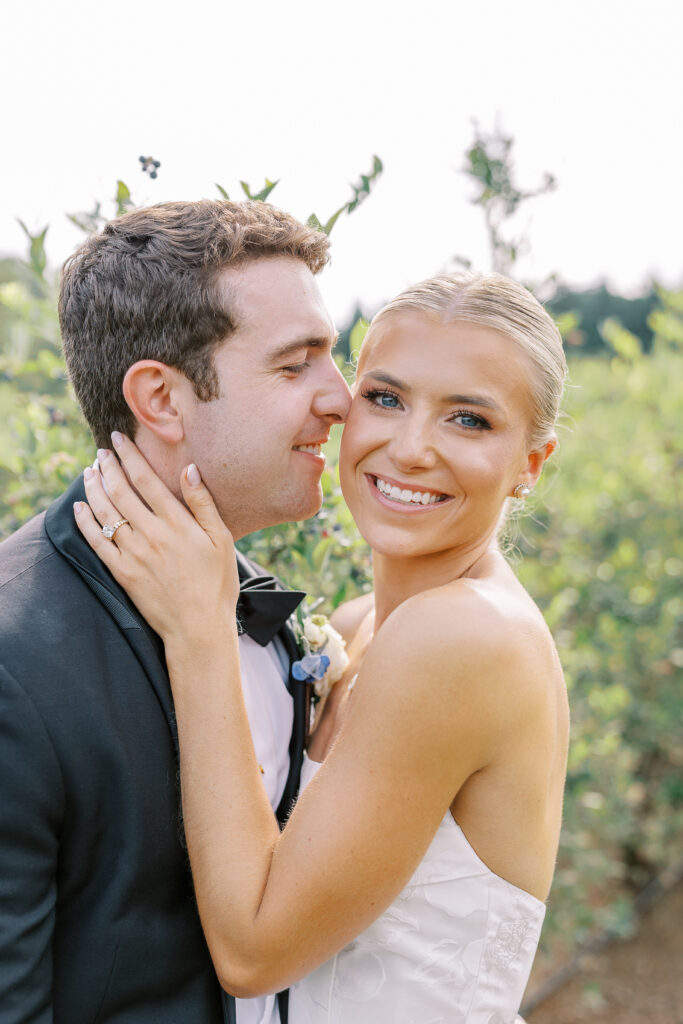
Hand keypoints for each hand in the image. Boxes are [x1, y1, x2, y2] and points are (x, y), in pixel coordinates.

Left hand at [74, 433, 239, 645]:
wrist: (198, 628)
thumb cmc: (216, 583)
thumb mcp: (222, 540)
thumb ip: (203, 504)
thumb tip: (189, 469)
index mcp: (177, 523)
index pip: (146, 479)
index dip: (129, 456)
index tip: (119, 439)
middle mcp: (151, 534)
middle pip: (120, 491)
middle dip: (108, 467)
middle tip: (101, 452)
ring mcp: (133, 554)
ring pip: (105, 512)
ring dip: (93, 488)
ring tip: (89, 472)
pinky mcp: (122, 573)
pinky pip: (96, 542)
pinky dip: (85, 521)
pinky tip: (79, 507)